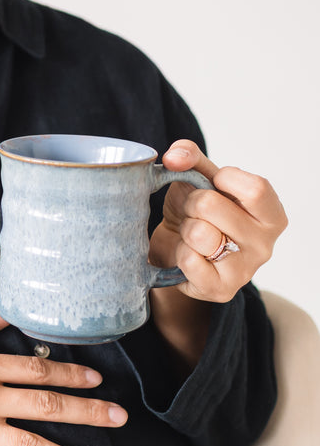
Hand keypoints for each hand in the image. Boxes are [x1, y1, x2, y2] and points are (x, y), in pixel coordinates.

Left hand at [148, 140, 287, 301]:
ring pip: (199, 234)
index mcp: (271, 214)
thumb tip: (174, 156)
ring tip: (192, 234)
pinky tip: (189, 255)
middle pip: (213, 205)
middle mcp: (266, 245)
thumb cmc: (196, 212)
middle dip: (193, 202)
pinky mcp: (221, 290)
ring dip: (186, 228)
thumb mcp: (198, 177)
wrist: (178, 249)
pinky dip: (179, 253)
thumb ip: (190, 157)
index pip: (256, 188)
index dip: (223, 179)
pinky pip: (189, 260)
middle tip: (195, 212)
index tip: (214, 184)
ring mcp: (246, 270)